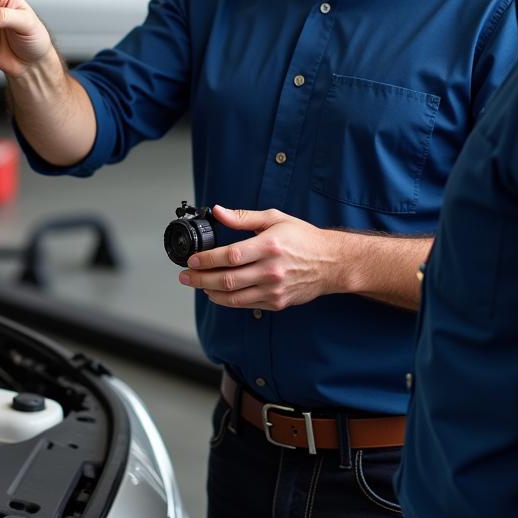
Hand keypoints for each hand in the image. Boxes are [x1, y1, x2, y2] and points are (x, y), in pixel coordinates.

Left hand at [178, 206, 347, 310]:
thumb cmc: (304, 238)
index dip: (207, 259)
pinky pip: (245, 305)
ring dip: (210, 292)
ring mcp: (274, 289)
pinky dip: (227, 300)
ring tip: (197, 284)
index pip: (230, 256)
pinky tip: (217, 292)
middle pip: (227, 279)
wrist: (331, 263)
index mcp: (269, 246)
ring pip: (233, 297)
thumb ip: (243, 217)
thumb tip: (218, 212)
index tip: (192, 259)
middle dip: (200, 278)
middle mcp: (271, 270)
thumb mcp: (275, 219)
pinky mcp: (276, 303)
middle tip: (185, 275)